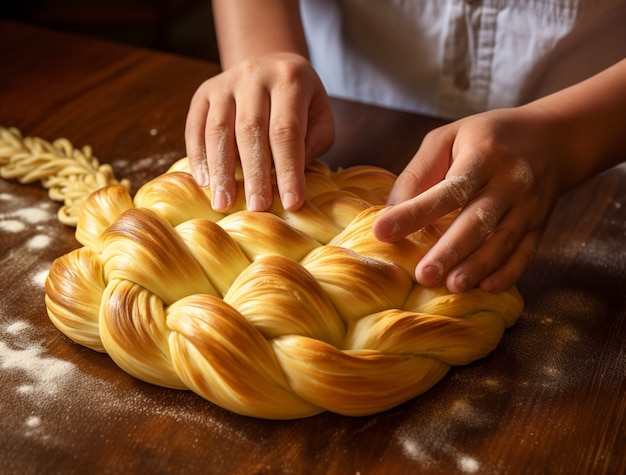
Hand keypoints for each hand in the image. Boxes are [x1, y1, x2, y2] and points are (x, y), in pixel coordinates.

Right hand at [185, 52, 334, 210]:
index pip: (287, 131)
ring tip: (224, 203)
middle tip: (256, 207)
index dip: (288, 170)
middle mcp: (255, 74)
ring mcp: (225, 82)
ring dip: (221, 170)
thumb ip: (312, 144)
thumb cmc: (301, 103)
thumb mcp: (320, 118)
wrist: (270, 65)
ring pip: (219, 129)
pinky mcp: (204, 92)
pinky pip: (196, 126)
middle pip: (251, 130)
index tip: (291, 203)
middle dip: (254, 174)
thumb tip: (288, 177)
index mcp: (290, 78)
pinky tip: (205, 182)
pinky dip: (198, 156)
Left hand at [373, 106, 567, 292]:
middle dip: (450, 250)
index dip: (414, 212)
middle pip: (478, 220)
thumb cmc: (487, 139)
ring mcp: (529, 206)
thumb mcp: (449, 138)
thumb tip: (392, 211)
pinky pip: (526, 252)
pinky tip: (487, 287)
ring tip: (452, 287)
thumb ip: (419, 173)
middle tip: (423, 275)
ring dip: (477, 266)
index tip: (381, 231)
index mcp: (483, 156)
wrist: (553, 139)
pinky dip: (509, 272)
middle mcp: (510, 181)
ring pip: (503, 241)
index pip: (447, 189)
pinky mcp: (540, 225)